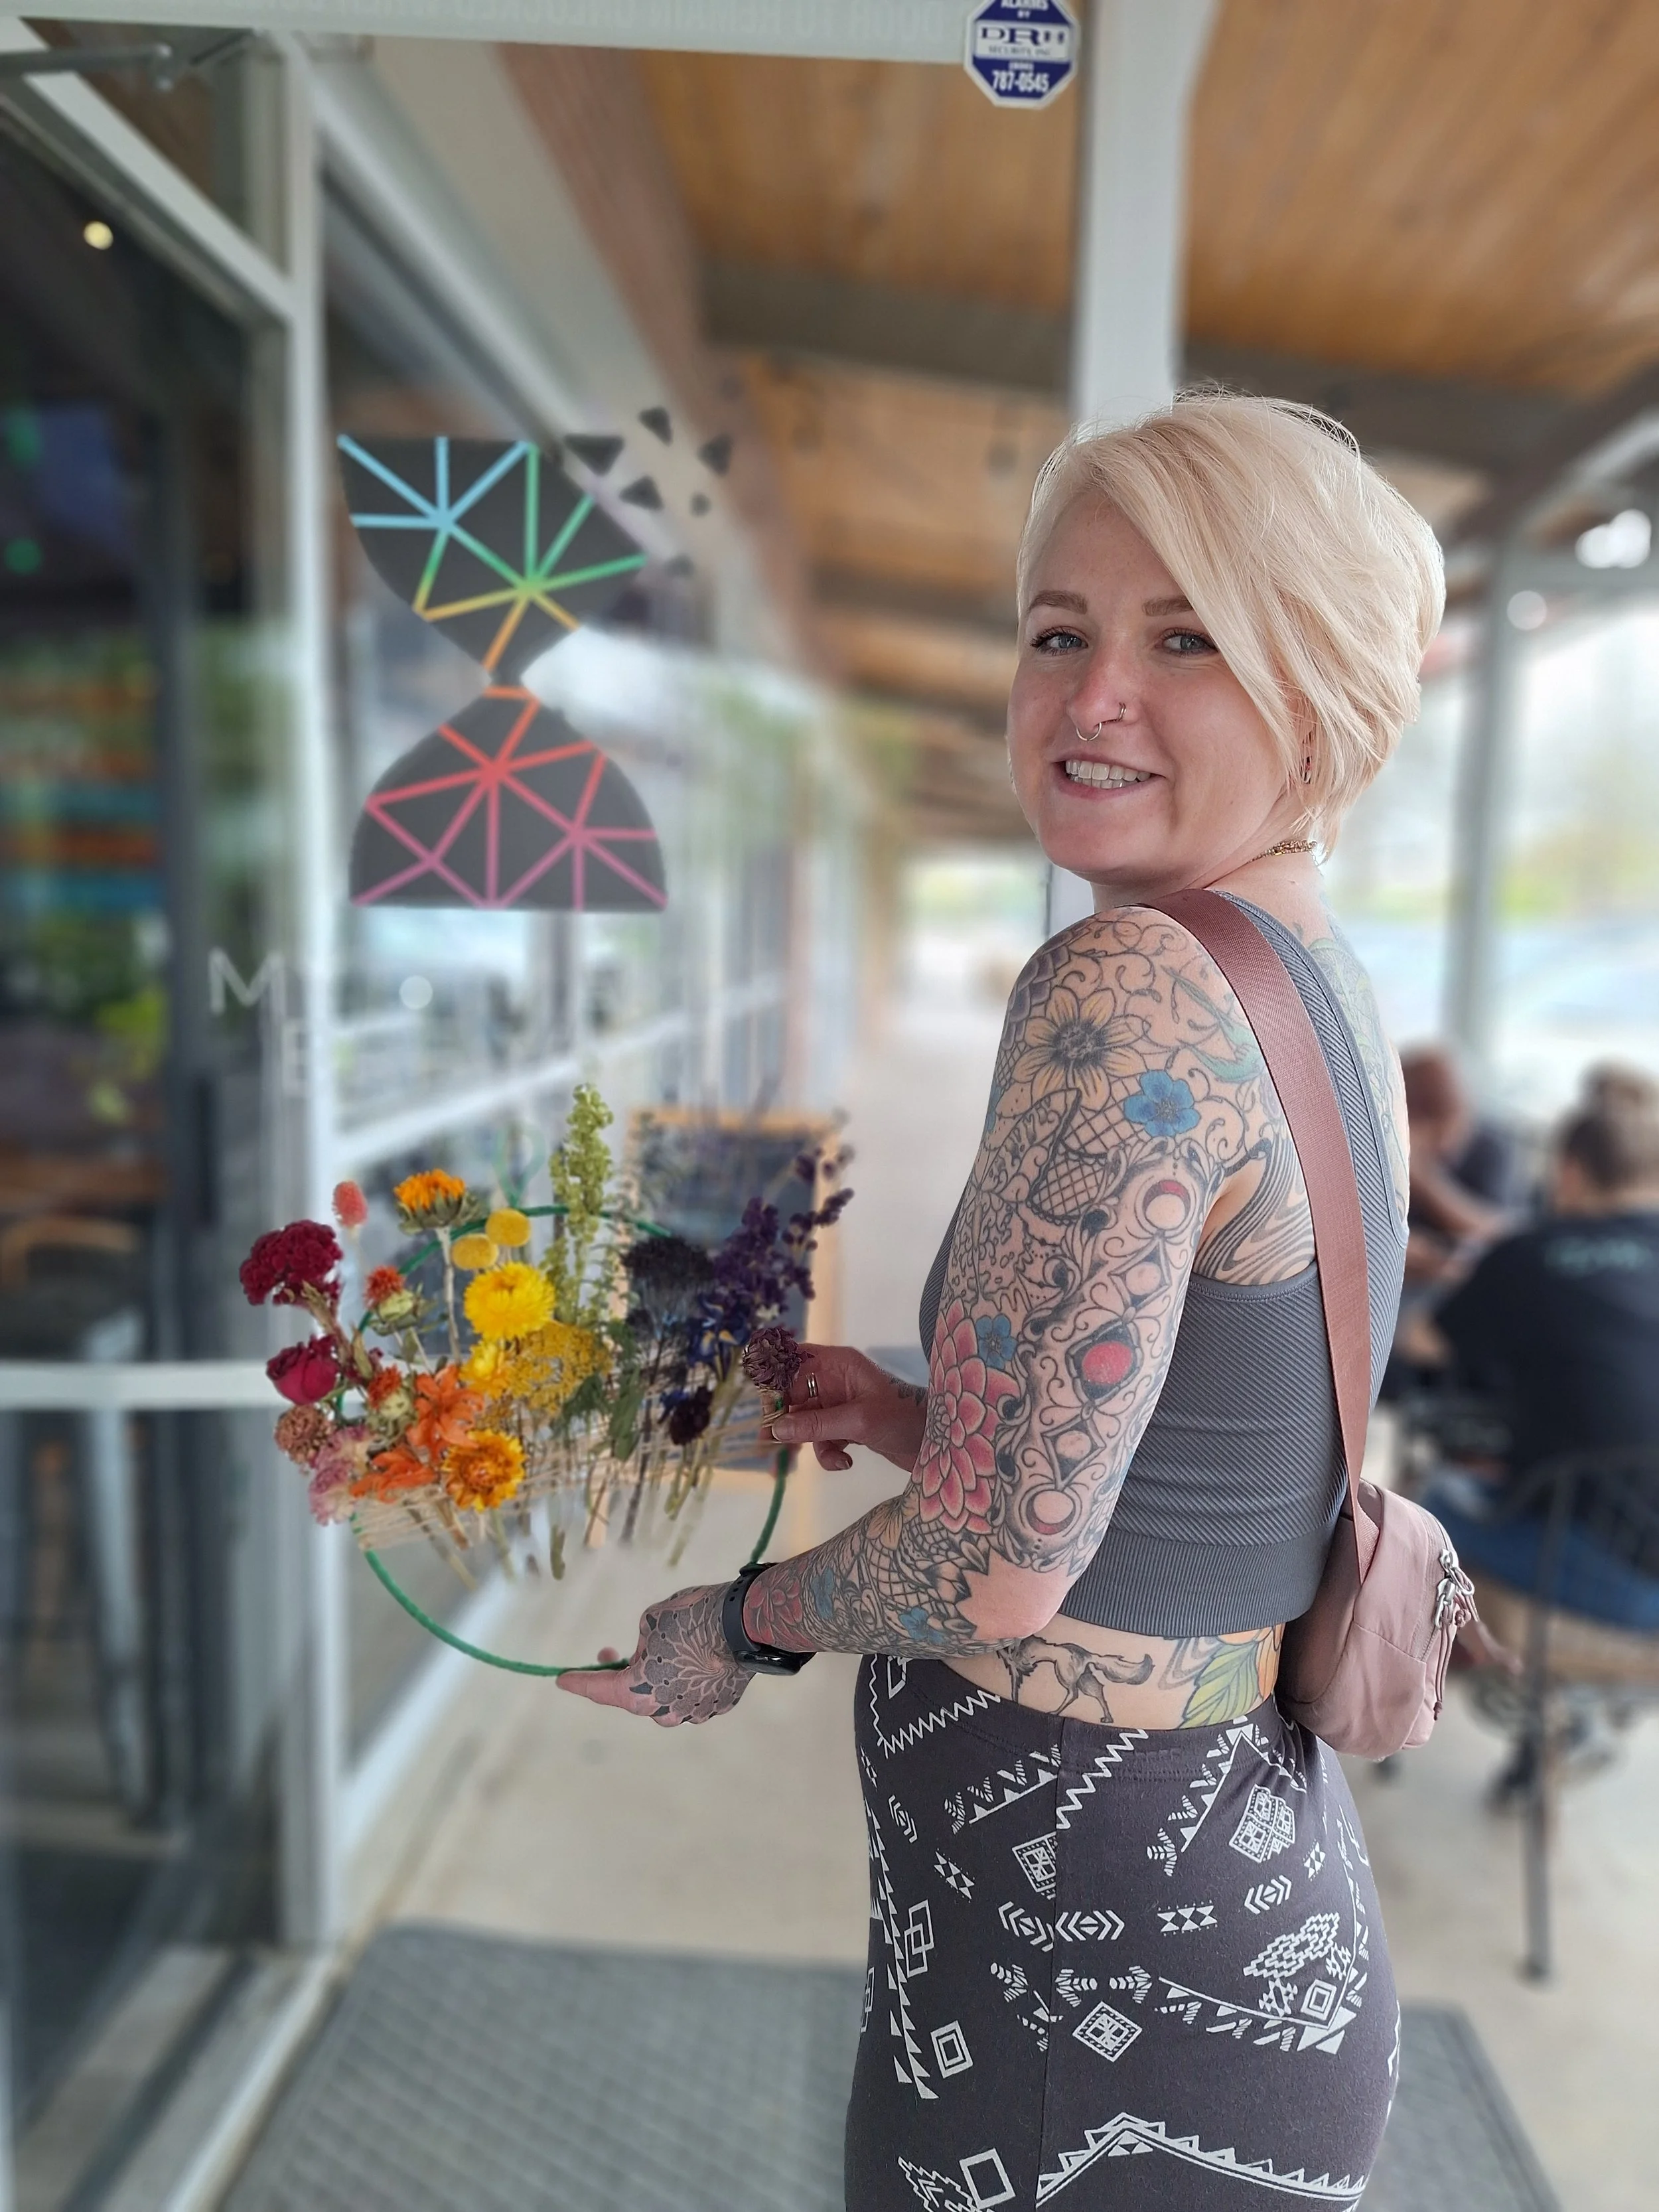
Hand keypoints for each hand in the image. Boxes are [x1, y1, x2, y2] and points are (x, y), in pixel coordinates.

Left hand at [556, 1583, 751, 1724]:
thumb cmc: (689, 1619)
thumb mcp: (651, 1621)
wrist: (743, 1625)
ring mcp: (694, 1713)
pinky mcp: (719, 1706)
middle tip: (613, 1651)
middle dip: (624, 1673)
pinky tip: (700, 1655)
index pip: (600, 1690)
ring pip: (668, 1695)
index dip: (579, 1683)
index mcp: (638, 1694)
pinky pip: (695, 1692)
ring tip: (672, 1646)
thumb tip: (652, 1654)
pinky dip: (690, 1678)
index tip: (562, 1681)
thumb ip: (643, 1643)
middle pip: (635, 1695)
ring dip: (661, 1677)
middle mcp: (663, 1713)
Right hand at [764, 1343, 928, 1472]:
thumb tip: (776, 1429)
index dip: (774, 1382)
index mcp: (838, 1364)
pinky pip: (822, 1438)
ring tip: (823, 1459)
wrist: (940, 1444)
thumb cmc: (903, 1420)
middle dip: (786, 1420)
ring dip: (810, 1442)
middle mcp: (835, 1379)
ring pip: (806, 1420)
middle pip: (793, 1395)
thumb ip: (816, 1424)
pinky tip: (844, 1463)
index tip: (765, 1408)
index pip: (792, 1362)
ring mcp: (840, 1403)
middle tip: (770, 1443)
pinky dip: (827, 1453)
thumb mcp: (858, 1421)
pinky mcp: (847, 1426)